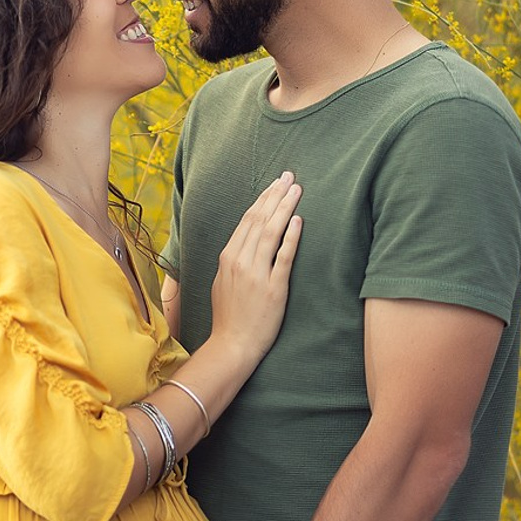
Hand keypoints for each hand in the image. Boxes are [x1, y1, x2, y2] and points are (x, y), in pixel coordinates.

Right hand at [210, 172, 302, 361]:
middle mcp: (240, 260)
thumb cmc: (229, 315)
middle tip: (289, 176)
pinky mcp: (273, 288)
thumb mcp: (222, 281)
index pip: (247, 220)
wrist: (233, 344)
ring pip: (271, 232)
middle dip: (275, 195)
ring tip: (297, 190)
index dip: (262, 199)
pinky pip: (283, 256)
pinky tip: (298, 220)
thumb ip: (233, 259)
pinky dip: (291, 236)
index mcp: (227, 256)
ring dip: (285, 207)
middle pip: (260, 219)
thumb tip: (244, 242)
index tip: (274, 184)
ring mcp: (256, 273)